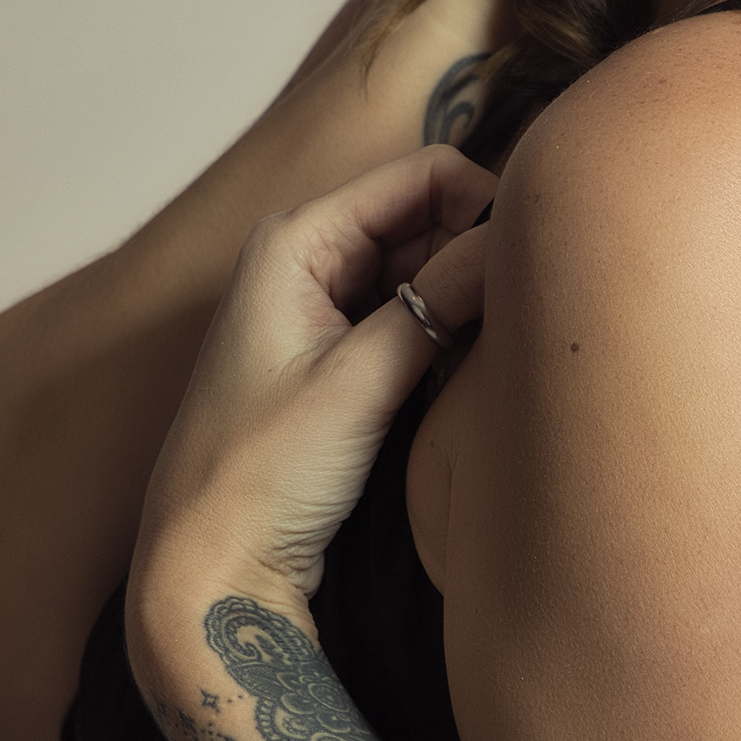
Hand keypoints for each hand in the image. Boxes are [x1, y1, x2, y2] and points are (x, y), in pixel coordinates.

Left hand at [131, 147, 496, 629]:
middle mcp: (310, 257)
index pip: (424, 174)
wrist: (211, 566)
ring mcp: (326, 307)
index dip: (484, 204)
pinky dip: (449, 338)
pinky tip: (469, 376)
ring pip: (429, 271)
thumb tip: (514, 244)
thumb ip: (438, 304)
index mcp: (297, 238)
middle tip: (522, 317)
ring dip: (469, 302)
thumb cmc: (259, 474)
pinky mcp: (343, 356)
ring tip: (497, 352)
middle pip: (430, 218)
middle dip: (480, 256)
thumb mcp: (359, 382)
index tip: (528, 264)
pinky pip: (416, 319)